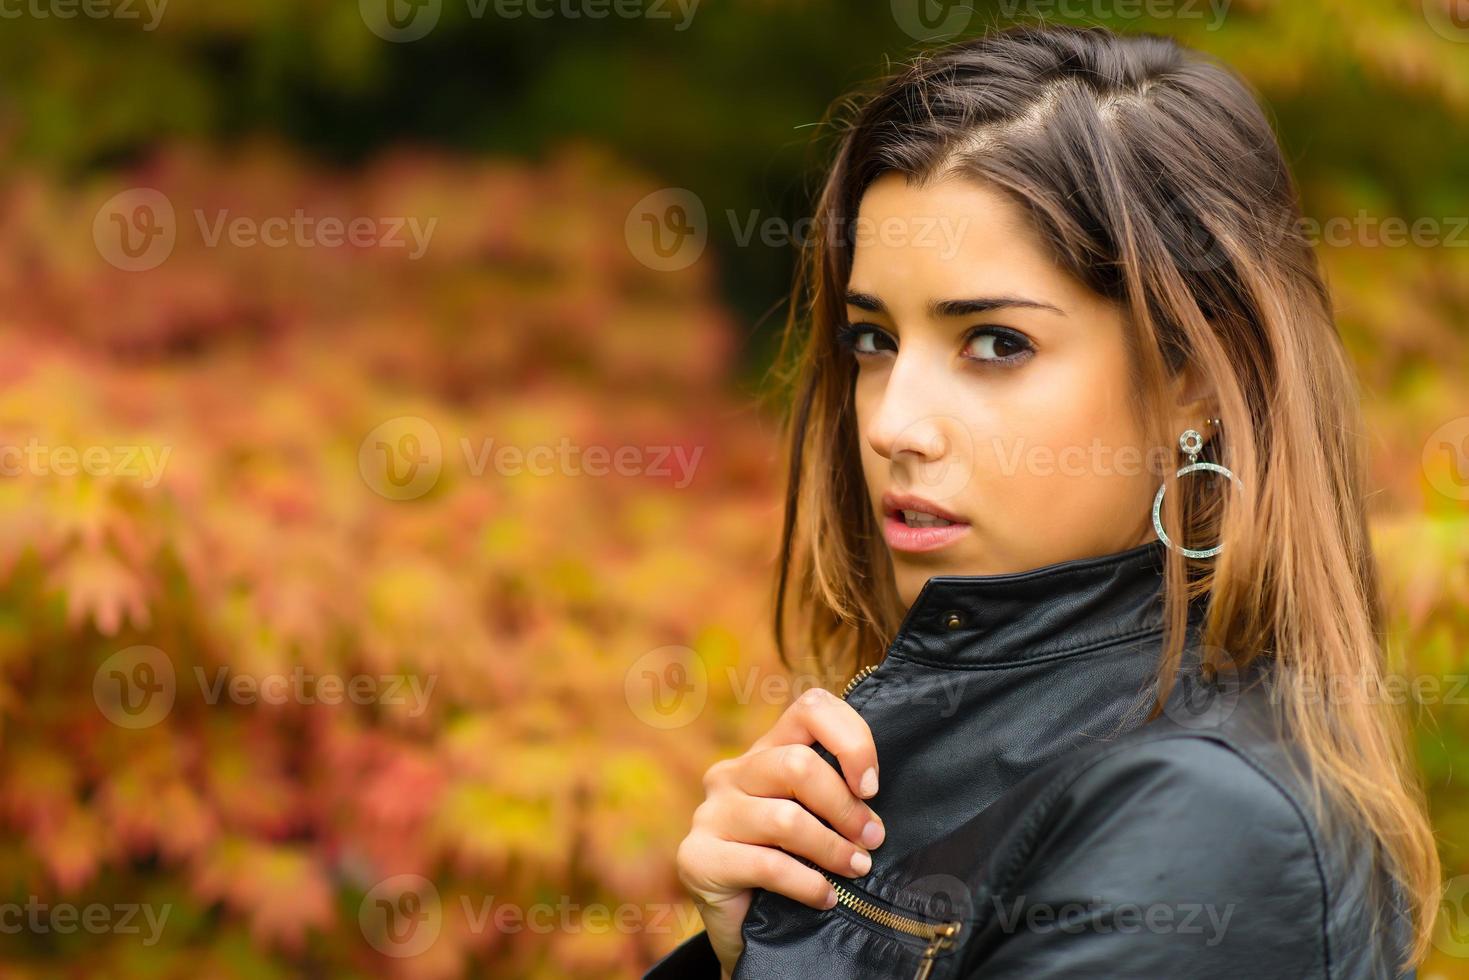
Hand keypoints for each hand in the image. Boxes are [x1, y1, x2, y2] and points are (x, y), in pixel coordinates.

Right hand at [674, 686, 885, 975]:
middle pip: (798, 764)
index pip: (811, 708)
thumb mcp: (819, 822)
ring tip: (857, 869)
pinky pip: (767, 864)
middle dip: (845, 806)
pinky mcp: (698, 857)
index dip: (851, 740)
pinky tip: (826, 898)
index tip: (871, 786)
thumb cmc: (794, 869)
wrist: (746, 933)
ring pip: (785, 818)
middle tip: (872, 839)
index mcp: (766, 752)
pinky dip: (808, 884)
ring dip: (833, 849)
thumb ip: (838, 796)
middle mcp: (732, 773)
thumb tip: (878, 797)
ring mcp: (710, 814)